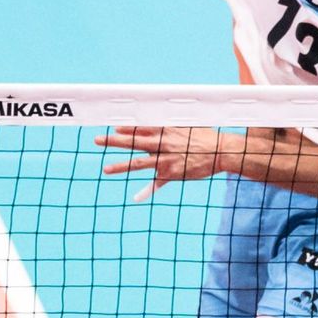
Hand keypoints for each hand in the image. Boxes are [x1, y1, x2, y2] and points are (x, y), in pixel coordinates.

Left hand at [97, 126, 232, 201]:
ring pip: (140, 163)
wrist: (220, 152)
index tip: (111, 126)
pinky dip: (147, 191)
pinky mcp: (173, 175)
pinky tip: (136, 197)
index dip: (125, 127)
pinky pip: (157, 184)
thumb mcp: (185, 125)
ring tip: (105, 169)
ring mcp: (167, 161)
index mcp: (166, 131)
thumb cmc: (202, 137)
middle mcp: (163, 145)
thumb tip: (155, 120)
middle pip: (134, 142)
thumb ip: (168, 125)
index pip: (141, 128)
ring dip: (121, 166)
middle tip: (97, 140)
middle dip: (114, 141)